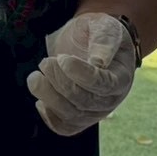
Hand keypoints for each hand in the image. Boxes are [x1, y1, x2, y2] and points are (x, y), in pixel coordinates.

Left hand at [26, 13, 136, 136]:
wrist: (90, 41)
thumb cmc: (99, 33)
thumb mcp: (104, 27)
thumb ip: (103, 42)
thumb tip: (98, 62)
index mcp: (121, 77)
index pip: (104, 84)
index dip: (81, 74)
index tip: (63, 58)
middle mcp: (110, 99)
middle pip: (84, 101)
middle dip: (60, 81)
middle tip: (46, 61)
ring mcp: (95, 111)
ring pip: (72, 116)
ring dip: (49, 97)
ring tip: (35, 77)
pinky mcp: (79, 116)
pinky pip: (65, 127)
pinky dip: (50, 118)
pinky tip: (40, 102)